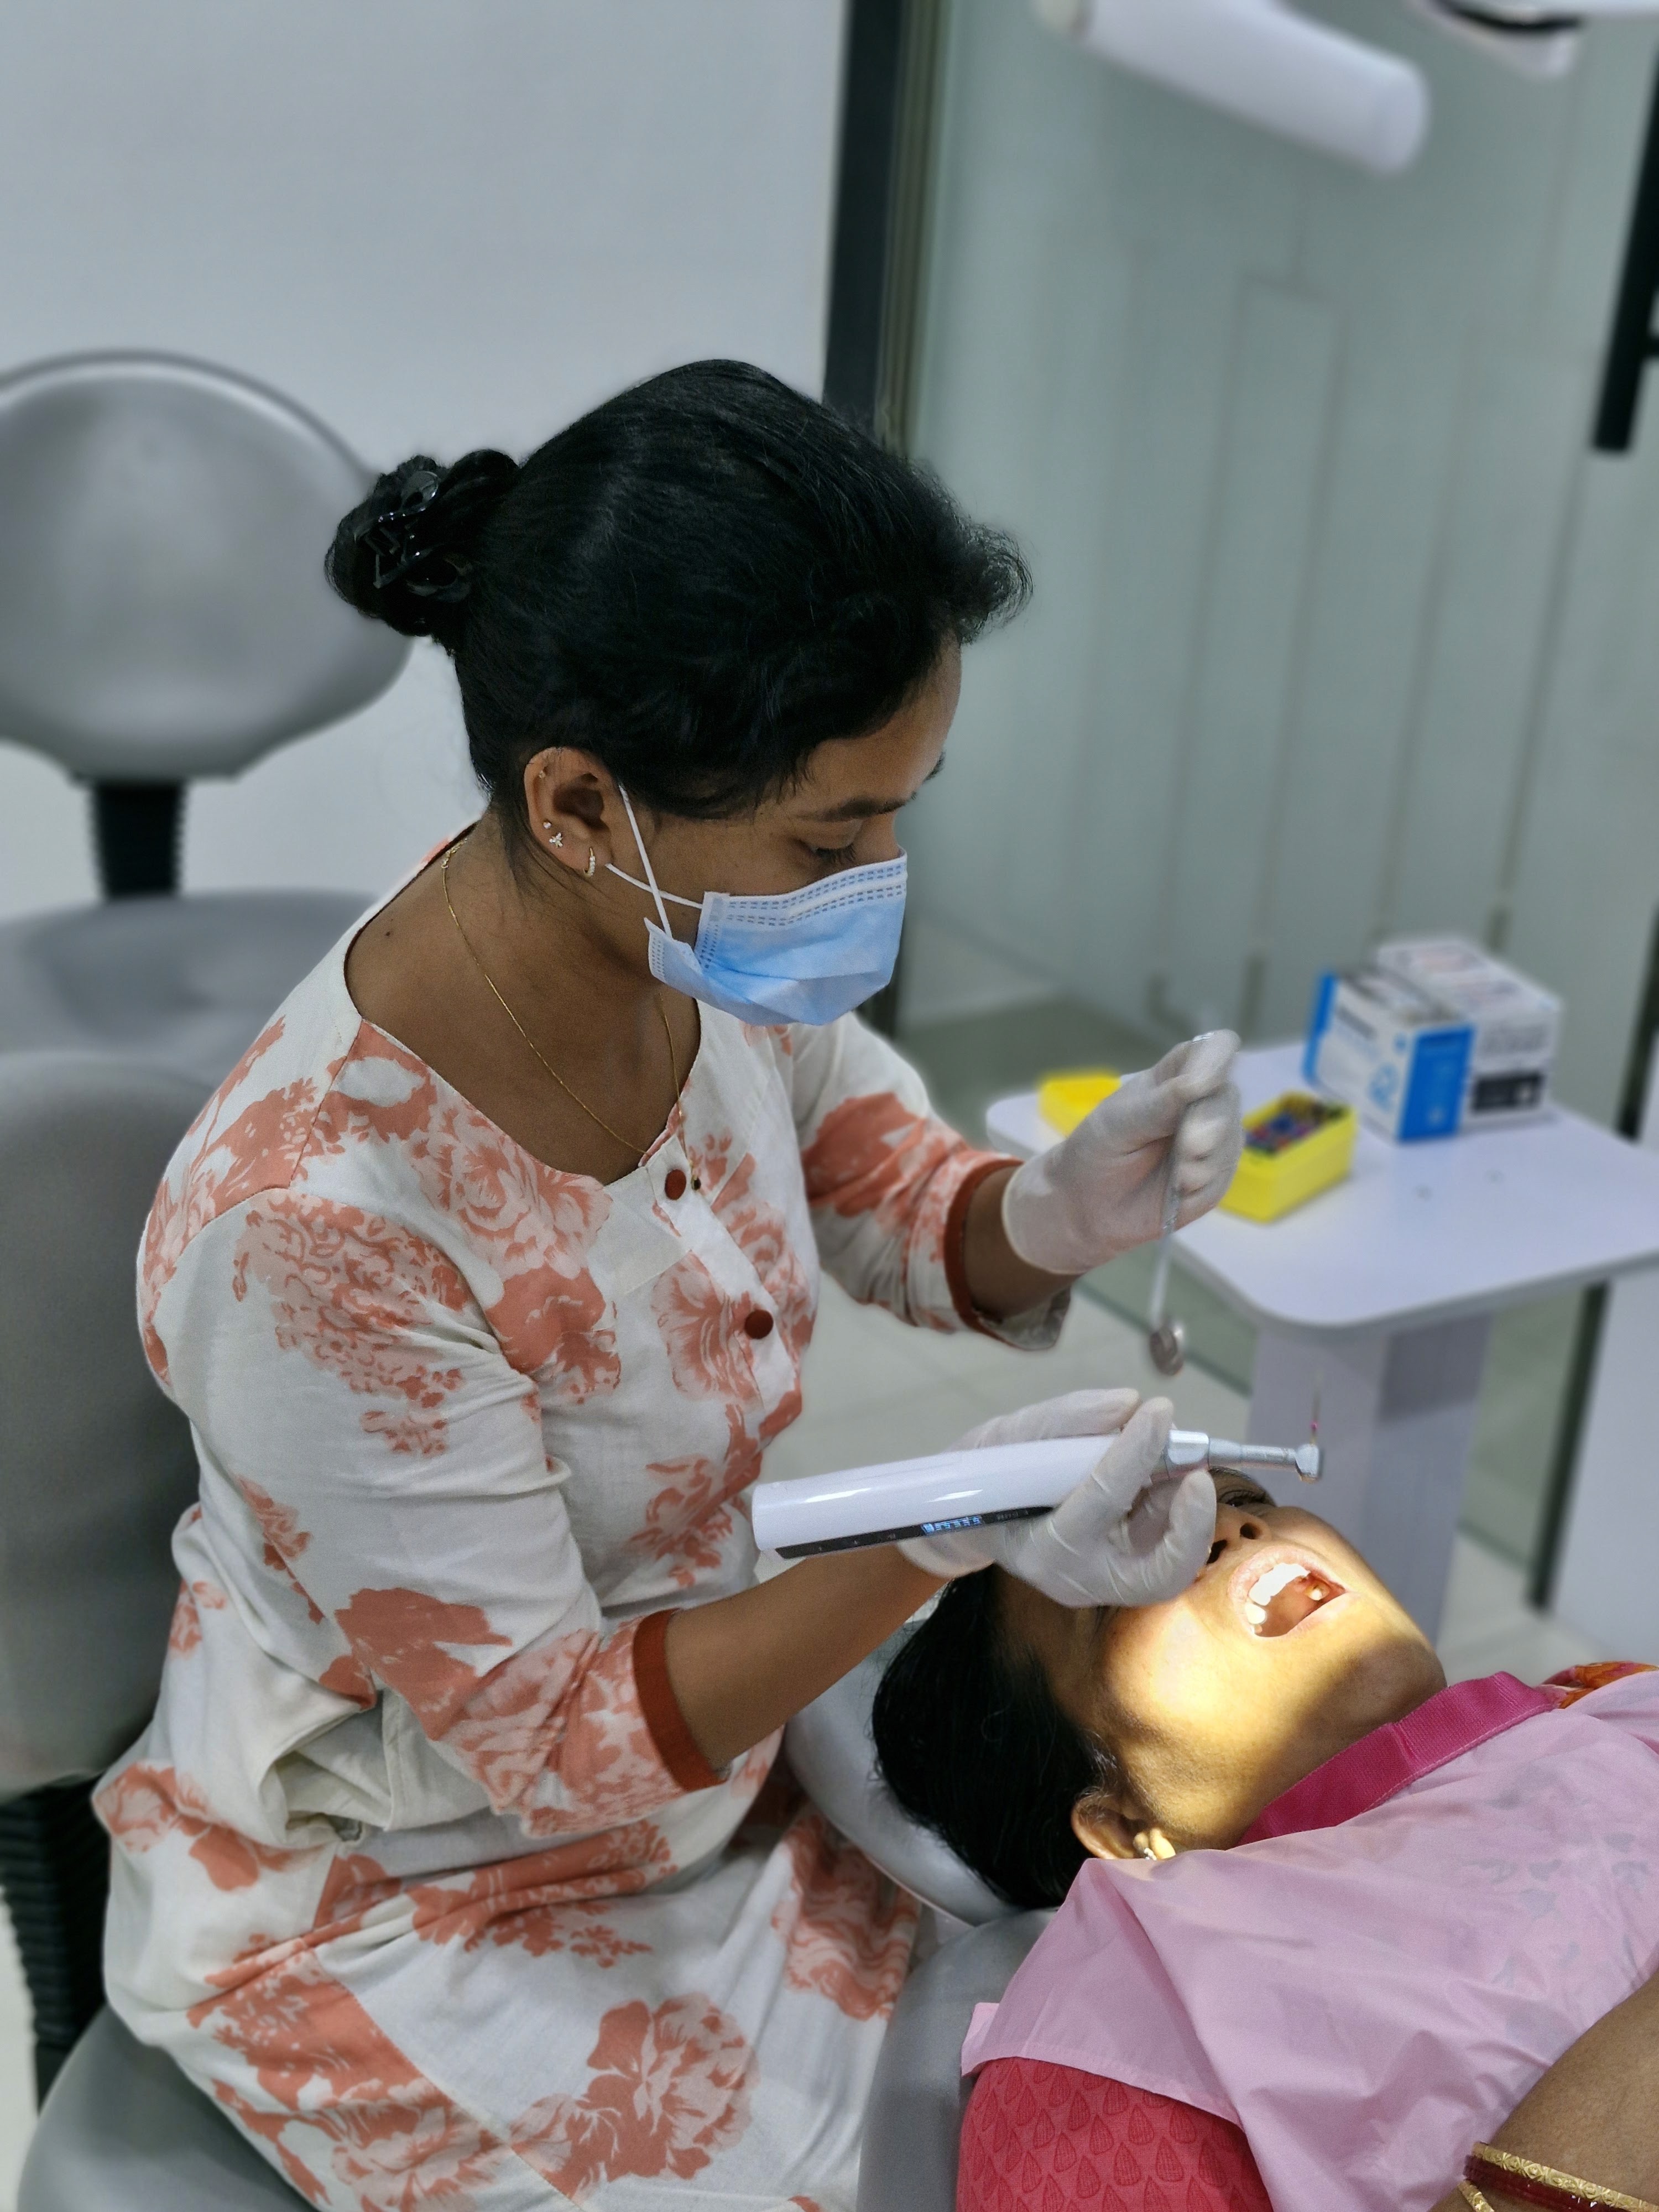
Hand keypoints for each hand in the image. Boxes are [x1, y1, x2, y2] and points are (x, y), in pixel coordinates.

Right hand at [900, 1397, 1216, 1609]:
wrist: (974, 1519)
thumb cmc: (988, 1476)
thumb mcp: (1011, 1435)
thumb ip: (1067, 1419)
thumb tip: (1128, 1404)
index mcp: (1041, 1548)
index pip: (1099, 1501)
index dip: (1134, 1453)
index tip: (1156, 1409)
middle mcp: (1081, 1579)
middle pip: (1159, 1572)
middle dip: (1190, 1523)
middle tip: (1197, 1472)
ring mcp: (1108, 1583)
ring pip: (1171, 1560)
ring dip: (1184, 1506)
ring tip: (1171, 1456)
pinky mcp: (1126, 1576)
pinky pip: (1166, 1548)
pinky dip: (1174, 1508)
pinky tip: (1160, 1473)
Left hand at [1001, 1031, 1242, 1277]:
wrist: (1086, 1205)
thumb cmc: (1098, 1150)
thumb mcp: (1119, 1122)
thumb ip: (1160, 1104)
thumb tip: (1202, 1082)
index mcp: (1176, 1075)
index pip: (1213, 1050)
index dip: (1216, 1059)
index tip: (1201, 1083)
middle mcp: (1201, 1104)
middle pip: (1226, 1098)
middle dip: (1209, 1124)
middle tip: (1189, 1147)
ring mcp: (1212, 1141)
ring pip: (1230, 1139)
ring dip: (1207, 1160)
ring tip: (1179, 1177)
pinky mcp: (1213, 1178)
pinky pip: (1224, 1177)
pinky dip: (1204, 1186)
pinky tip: (1180, 1192)